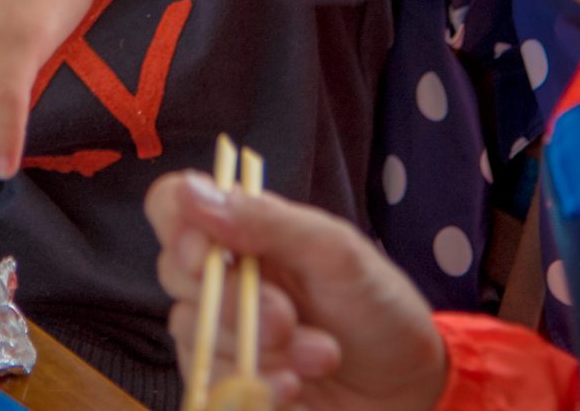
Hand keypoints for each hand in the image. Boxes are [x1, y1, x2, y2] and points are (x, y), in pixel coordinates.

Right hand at [149, 171, 449, 410]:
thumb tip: (193, 192)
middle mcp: (223, 275)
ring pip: (193, 332)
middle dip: (235, 301)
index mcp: (244, 229)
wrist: (407, 387)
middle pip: (174, 273)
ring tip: (320, 355)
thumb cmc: (376, 305)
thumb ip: (268, 221)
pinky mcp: (227, 380)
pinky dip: (255, 387)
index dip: (176, 225)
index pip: (171, 206)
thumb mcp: (336, 252)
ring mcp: (221, 330)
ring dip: (259, 349)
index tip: (208, 254)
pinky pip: (209, 383)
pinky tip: (295, 386)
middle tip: (289, 317)